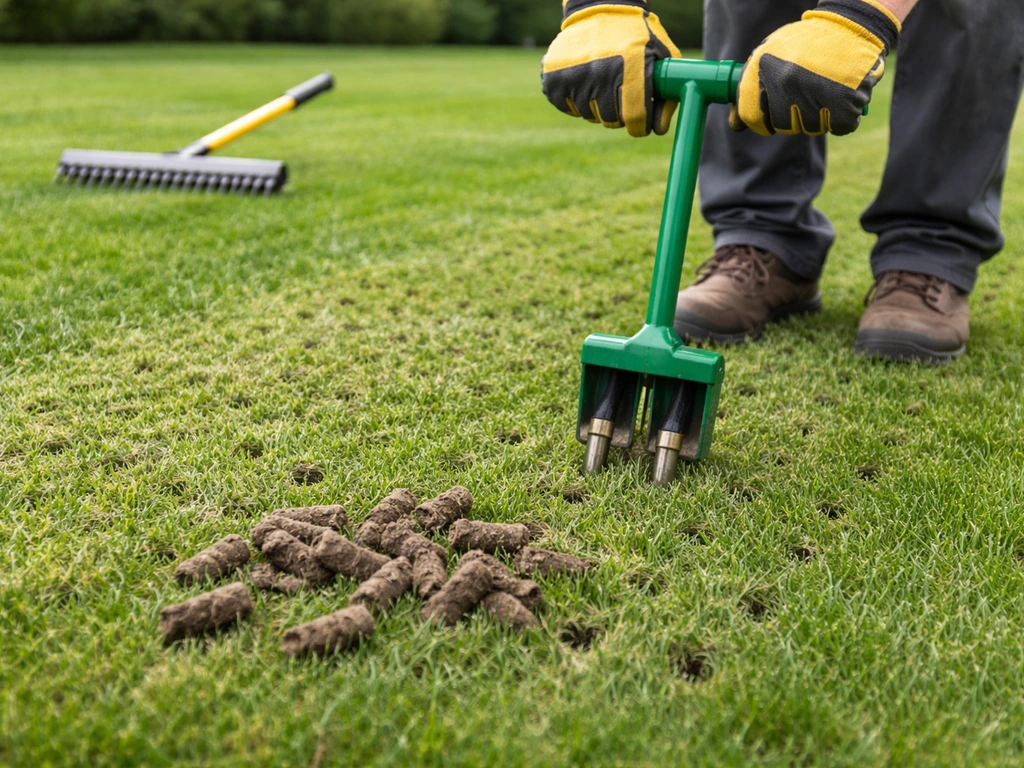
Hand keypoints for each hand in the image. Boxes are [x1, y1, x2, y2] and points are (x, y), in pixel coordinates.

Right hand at [542, 0, 680, 137]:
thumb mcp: (660, 54)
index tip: (641, 125)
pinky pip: (567, 107)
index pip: (636, 115)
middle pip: (612, 119)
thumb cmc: (635, 35)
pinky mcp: (553, 77)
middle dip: (620, 115)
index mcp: (631, 64)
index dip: (641, 127)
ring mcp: (573, 73)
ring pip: (589, 114)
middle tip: (621, 97)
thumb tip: (659, 129)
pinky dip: (576, 101)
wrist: (598, 8)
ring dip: (597, 106)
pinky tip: (585, 82)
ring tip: (602, 83)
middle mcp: (600, 70)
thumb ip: (665, 93)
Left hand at [732, 0, 900, 135]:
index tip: (769, 119)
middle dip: (793, 117)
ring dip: (819, 116)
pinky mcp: (845, 102)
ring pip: (811, 128)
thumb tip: (735, 126)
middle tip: (805, 95)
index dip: (760, 122)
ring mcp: (815, 93)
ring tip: (825, 88)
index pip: (751, 117)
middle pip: (783, 126)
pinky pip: (839, 127)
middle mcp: (787, 82)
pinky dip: (842, 118)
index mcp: (764, 70)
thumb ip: (750, 90)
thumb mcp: (770, 56)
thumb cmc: (806, 44)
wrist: (851, 25)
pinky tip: (842, 96)